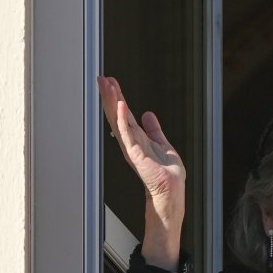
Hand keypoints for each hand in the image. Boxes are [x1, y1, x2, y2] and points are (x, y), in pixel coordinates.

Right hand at [97, 75, 185, 268]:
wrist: (171, 194)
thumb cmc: (168, 176)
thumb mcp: (163, 146)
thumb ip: (155, 131)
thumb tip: (148, 115)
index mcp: (137, 139)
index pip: (124, 115)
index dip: (117, 98)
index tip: (111, 82)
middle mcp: (131, 142)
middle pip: (117, 114)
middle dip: (109, 95)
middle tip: (102, 78)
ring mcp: (132, 148)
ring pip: (119, 120)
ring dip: (112, 101)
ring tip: (106, 84)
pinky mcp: (136, 155)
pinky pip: (127, 133)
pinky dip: (122, 118)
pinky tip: (119, 104)